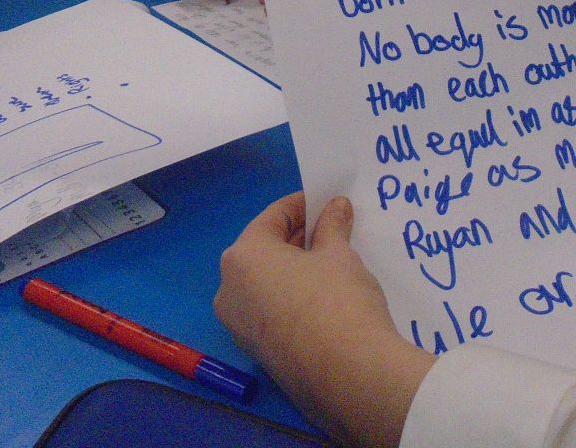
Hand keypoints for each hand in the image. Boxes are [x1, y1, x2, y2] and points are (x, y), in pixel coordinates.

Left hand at [216, 193, 434, 447]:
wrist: (348, 375)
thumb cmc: (338, 300)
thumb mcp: (339, 254)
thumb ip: (332, 226)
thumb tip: (336, 207)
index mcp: (242, 258)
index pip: (272, 217)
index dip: (303, 205)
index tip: (328, 201)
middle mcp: (228, 290)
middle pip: (263, 251)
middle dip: (296, 238)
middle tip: (332, 230)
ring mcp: (238, 326)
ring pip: (264, 283)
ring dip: (292, 269)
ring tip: (330, 261)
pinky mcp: (255, 352)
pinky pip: (269, 310)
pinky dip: (290, 297)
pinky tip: (322, 298)